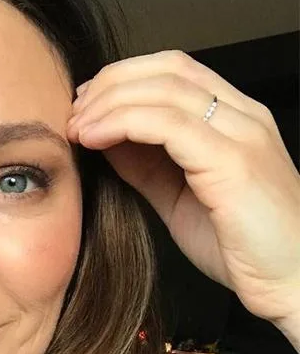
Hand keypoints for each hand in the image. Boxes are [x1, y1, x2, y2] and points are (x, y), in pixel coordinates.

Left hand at [67, 50, 299, 349]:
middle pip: (167, 69)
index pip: (173, 70)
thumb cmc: (240, 245)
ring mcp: (242, 134)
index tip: (85, 102)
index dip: (122, 78)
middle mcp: (242, 116)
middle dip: (110, 83)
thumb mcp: (178, 195)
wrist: (292, 284)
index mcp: (233, 119)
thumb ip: (144, 163)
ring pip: (165, 90)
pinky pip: (169, 125)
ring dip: (109, 103)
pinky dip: (122, 123)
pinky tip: (93, 138)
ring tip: (77, 125)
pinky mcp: (234, 162)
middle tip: (74, 110)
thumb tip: (104, 137)